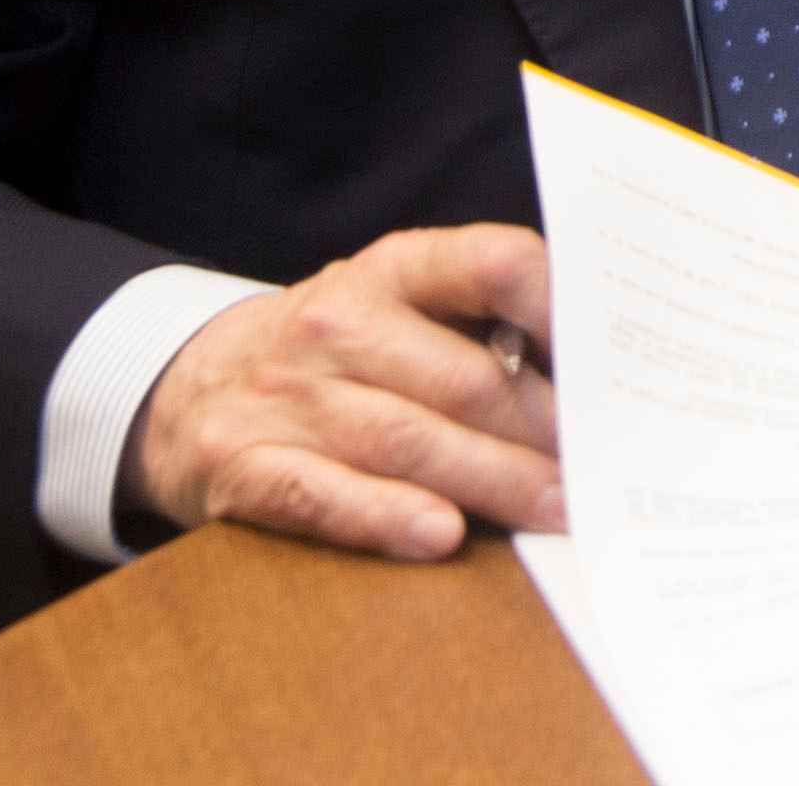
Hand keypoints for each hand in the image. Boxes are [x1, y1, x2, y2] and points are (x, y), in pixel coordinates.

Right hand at [126, 225, 562, 559]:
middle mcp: (336, 323)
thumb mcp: (397, 308)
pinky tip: (441, 534)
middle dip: (544, 433)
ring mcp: (286, 396)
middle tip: (603, 473)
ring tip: (555, 513)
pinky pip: (323, 494)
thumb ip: (480, 327)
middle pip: (465, 380)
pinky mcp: (244, 466)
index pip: (492, 263)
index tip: (613, 359)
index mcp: (392, 271)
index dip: (560, 308)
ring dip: (493, 483)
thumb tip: (593, 380)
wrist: (185, 387)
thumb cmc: (335, 353)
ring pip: (409, 442)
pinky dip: (385, 516)